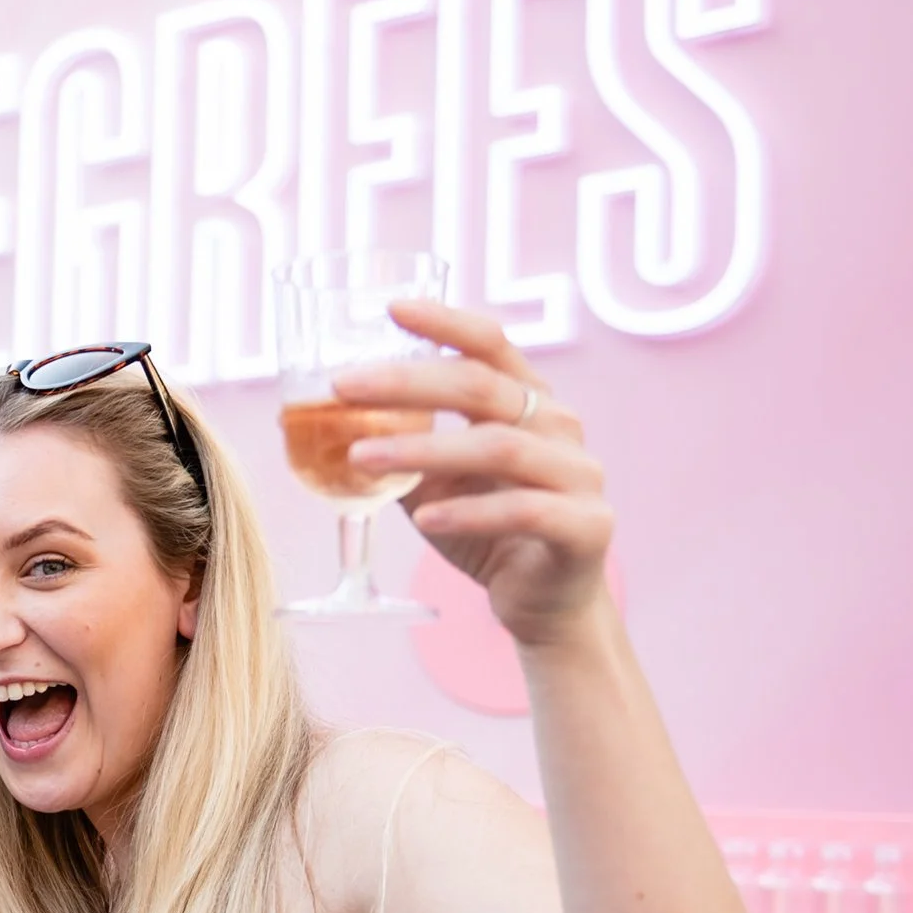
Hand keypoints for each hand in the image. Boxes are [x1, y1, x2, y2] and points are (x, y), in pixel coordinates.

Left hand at [333, 300, 613, 646]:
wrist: (545, 603)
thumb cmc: (488, 530)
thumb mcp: (435, 482)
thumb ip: (399, 447)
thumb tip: (325, 421)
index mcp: (528, 403)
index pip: (491, 345)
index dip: (446, 323)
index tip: (392, 309)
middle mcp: (560, 427)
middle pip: (484, 387)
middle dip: (408, 383)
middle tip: (342, 387)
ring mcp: (580, 475)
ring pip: (499, 447)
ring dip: (424, 449)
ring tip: (361, 457)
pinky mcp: (587, 526)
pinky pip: (525, 511)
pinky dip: (469, 511)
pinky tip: (425, 519)